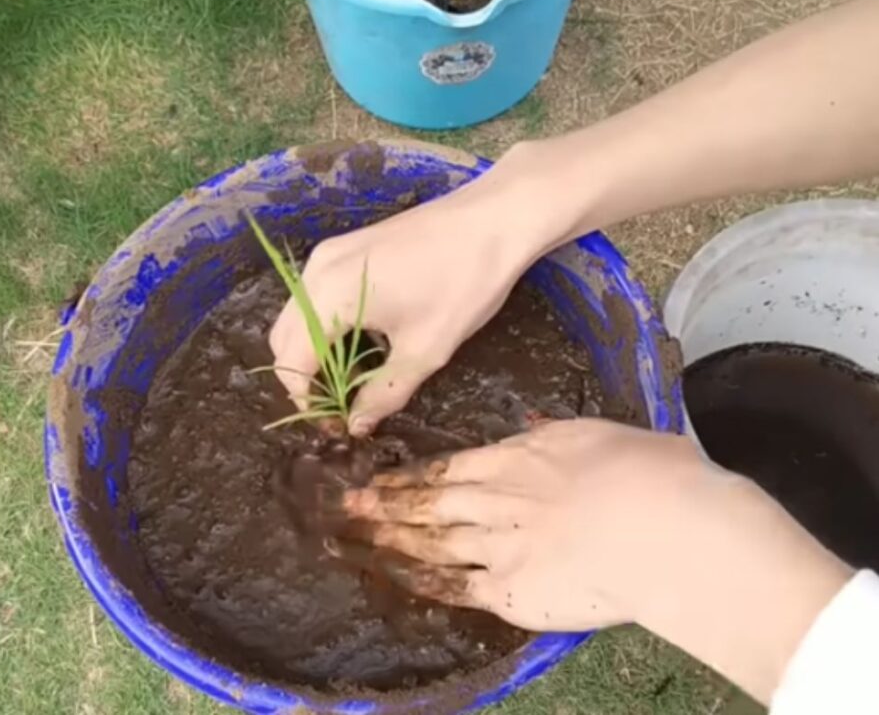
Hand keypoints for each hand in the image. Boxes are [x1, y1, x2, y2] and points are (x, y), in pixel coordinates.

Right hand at [269, 143, 587, 436]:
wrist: (493, 219)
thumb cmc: (463, 284)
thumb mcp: (425, 351)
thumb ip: (382, 394)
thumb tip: (356, 426)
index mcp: (330, 296)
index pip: (292, 361)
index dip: (306, 400)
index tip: (332, 424)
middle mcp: (316, 271)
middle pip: (284, 338)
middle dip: (304, 377)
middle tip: (338, 405)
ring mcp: (328, 255)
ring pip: (296, 317)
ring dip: (313, 352)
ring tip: (350, 379)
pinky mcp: (343, 248)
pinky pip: (314, 296)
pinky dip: (324, 325)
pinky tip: (359, 341)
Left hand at [334, 418, 711, 630]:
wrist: (665, 527)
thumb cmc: (654, 473)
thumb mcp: (604, 433)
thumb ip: (560, 432)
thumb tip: (534, 423)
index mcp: (523, 456)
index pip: (453, 465)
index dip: (413, 474)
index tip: (383, 477)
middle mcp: (500, 497)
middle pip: (430, 500)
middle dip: (385, 502)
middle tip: (347, 504)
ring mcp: (499, 543)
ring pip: (430, 539)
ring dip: (390, 537)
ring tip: (356, 535)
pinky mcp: (509, 589)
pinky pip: (454, 585)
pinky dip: (421, 580)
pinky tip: (396, 577)